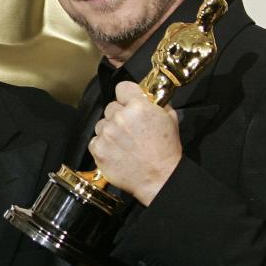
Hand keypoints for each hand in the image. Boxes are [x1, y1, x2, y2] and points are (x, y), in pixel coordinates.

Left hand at [89, 81, 181, 205]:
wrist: (159, 178)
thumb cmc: (166, 151)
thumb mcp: (170, 119)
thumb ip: (156, 103)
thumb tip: (145, 95)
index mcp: (138, 106)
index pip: (122, 87)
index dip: (126, 95)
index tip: (129, 101)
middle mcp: (120, 117)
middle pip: (111, 107)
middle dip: (119, 115)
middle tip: (130, 129)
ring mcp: (107, 134)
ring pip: (102, 124)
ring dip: (110, 131)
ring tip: (124, 143)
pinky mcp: (98, 149)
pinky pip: (95, 141)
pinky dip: (103, 145)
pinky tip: (117, 152)